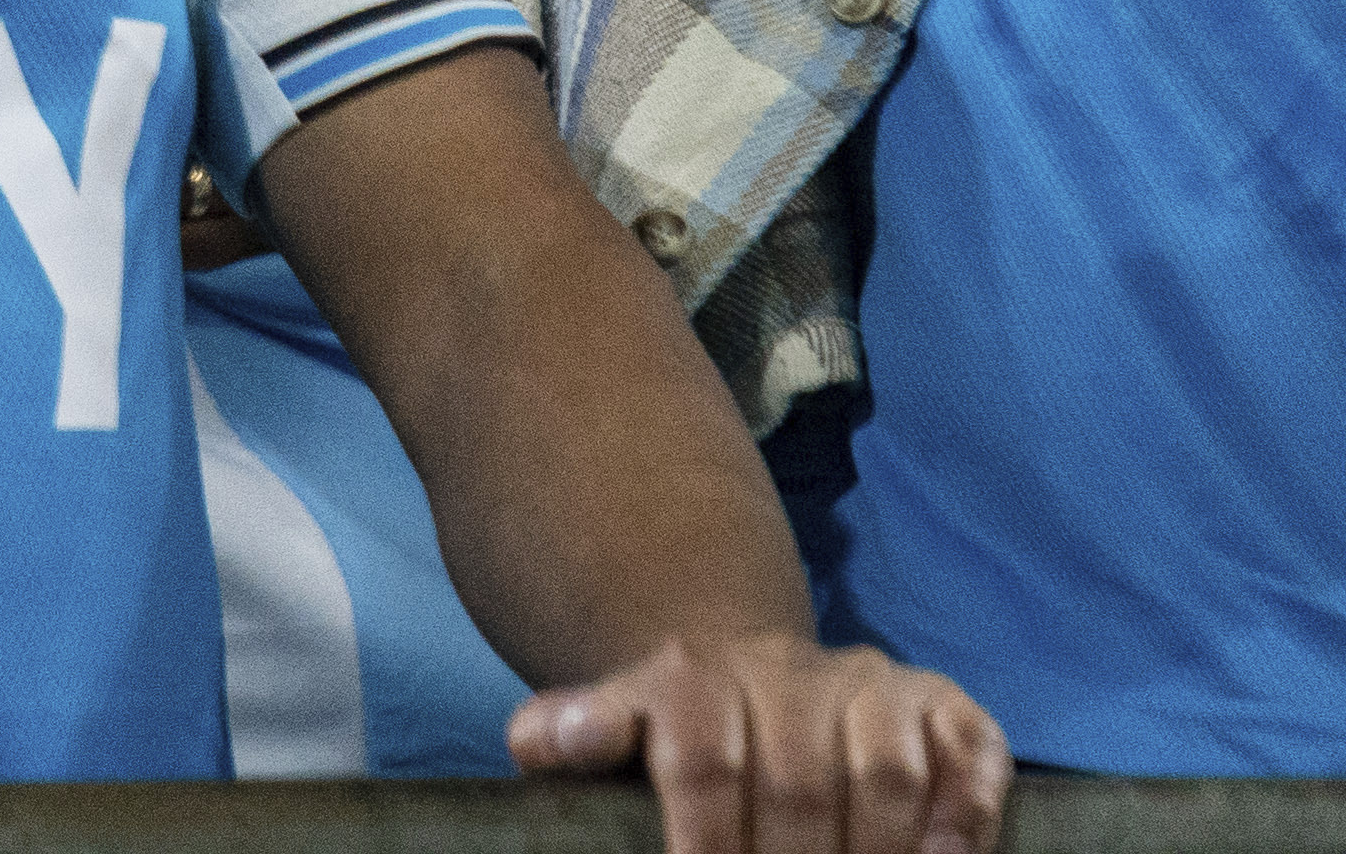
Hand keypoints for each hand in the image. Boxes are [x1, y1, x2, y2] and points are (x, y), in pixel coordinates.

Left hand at [511, 630, 1006, 853]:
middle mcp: (787, 671)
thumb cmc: (675, 729)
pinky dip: (965, 819)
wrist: (745, 672)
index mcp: (694, 676)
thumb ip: (573, 734)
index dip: (708, 841)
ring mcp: (872, 685)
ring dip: (879, 853)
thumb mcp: (615, 725)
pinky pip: (969, 757)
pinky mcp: (945, 708)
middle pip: (800, 783)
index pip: (702, 763)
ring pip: (885, 774)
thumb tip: (537, 740)